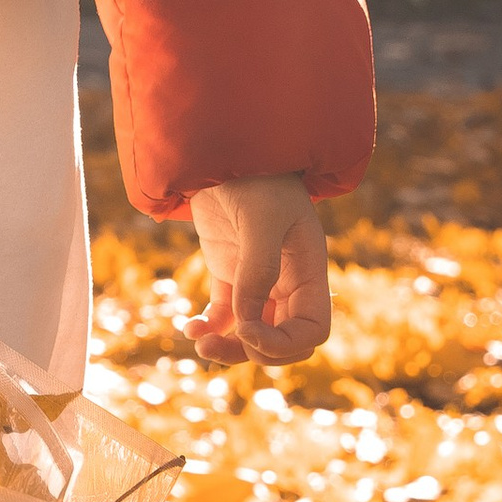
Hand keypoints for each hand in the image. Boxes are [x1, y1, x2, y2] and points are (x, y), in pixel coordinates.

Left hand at [187, 174, 330, 367]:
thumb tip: (246, 321)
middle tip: (216, 347)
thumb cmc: (254, 177)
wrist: (223, 148)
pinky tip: (189, 329)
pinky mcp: (230, 274)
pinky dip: (210, 329)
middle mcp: (288, 282)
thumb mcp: (261, 219)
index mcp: (308, 271)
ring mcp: (258, 280)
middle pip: (282, 340)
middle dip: (254, 353)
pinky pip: (225, 316)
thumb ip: (256, 269)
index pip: (312, 329)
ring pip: (251, 333)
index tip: (249, 333)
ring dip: (228, 348)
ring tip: (198, 346)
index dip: (285, 345)